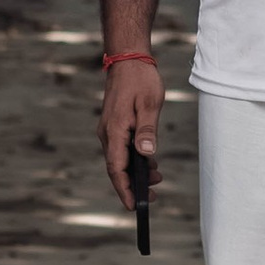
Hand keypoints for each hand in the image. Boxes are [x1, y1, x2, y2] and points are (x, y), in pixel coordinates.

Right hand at [101, 56, 163, 213]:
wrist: (127, 58)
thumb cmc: (140, 79)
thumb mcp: (150, 104)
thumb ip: (147, 130)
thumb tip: (147, 154)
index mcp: (115, 130)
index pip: (116, 168)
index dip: (124, 189)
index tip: (133, 206)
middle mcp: (107, 133)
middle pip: (116, 168)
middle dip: (132, 186)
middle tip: (153, 196)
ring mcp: (109, 129)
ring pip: (119, 159)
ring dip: (136, 172)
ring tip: (157, 178)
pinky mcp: (114, 125)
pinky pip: (121, 149)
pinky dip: (134, 159)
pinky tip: (149, 161)